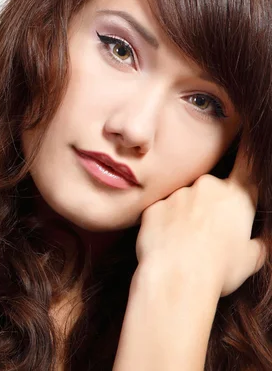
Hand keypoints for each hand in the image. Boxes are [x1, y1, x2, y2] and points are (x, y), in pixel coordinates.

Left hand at [136, 137, 265, 297]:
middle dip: (208, 206)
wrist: (175, 277)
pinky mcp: (153, 206)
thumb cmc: (218, 270)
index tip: (251, 135)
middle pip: (209, 190)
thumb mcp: (252, 258)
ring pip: (183, 200)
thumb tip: (257, 238)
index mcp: (237, 197)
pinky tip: (167, 244)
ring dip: (184, 215)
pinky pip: (161, 212)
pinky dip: (164, 224)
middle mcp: (206, 187)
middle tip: (206, 235)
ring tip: (185, 245)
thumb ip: (257, 240)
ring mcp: (177, 194)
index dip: (250, 151)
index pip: (248, 165)